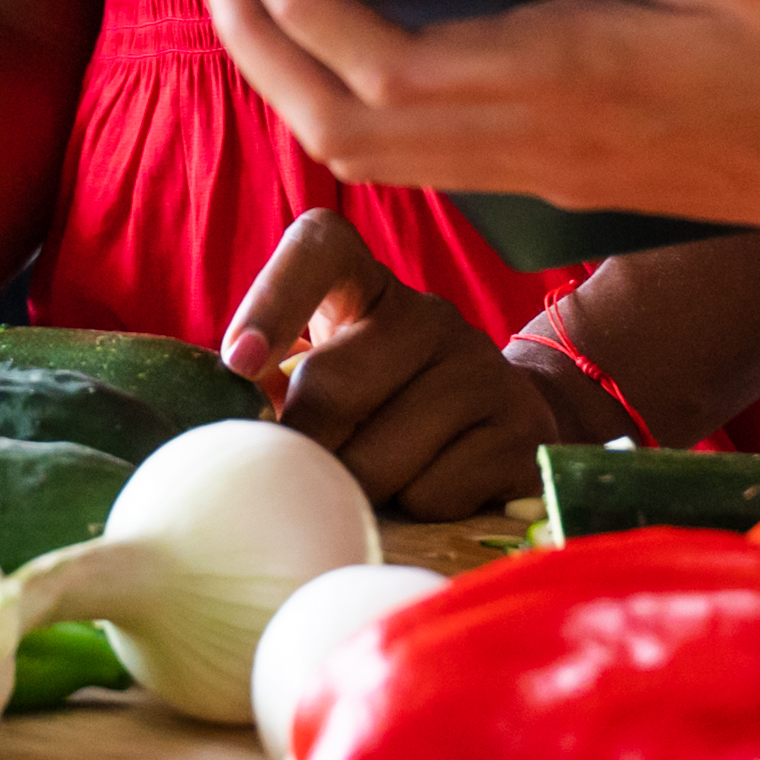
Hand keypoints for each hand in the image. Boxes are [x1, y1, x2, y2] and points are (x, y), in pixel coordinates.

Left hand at [190, 0, 759, 250]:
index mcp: (574, 85)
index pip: (380, 66)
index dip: (294, 6)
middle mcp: (541, 139)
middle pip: (342, 125)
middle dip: (257, 40)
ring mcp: (548, 166)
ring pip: (372, 151)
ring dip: (295, 72)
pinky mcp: (566, 170)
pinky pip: (418, 151)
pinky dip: (354, 95)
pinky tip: (356, 32)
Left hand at [222, 207, 573, 521]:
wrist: (506, 417)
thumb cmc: (388, 402)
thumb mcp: (335, 376)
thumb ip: (286, 389)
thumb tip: (241, 443)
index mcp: (368, 287)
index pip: (319, 249)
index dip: (273, 299)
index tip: (240, 361)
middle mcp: (428, 313)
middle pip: (333, 387)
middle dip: (307, 450)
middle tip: (308, 474)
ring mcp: (480, 366)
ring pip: (382, 456)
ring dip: (362, 490)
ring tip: (378, 480)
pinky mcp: (520, 427)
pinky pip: (435, 493)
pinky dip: (417, 509)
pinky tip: (433, 485)